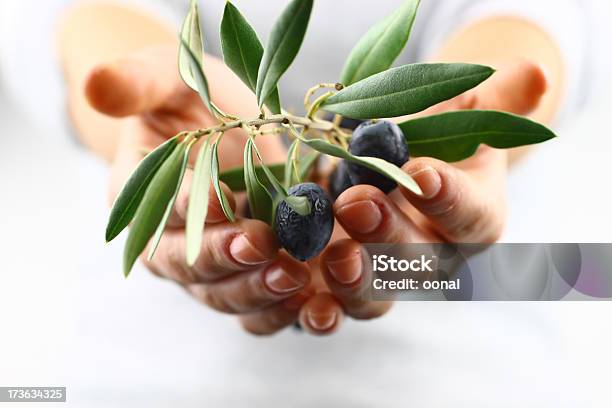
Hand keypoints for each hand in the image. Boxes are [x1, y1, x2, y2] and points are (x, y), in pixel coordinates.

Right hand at [88, 45, 314, 331]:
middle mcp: (173, 242)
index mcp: (143, 200)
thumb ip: (138, 84)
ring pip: (226, 293)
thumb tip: (96, 83)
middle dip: (226, 259)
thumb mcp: (166, 80)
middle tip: (263, 246)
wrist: (220, 127)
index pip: (159, 210)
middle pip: (190, 267)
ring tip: (294, 276)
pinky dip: (281, 307)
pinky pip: (259, 304)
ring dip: (257, 290)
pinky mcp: (251, 273)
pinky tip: (311, 298)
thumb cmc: (189, 102)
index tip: (220, 197)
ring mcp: (213, 264)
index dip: (187, 207)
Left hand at [294, 60, 547, 334]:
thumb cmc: (429, 140)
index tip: (422, 173)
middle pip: (419, 263)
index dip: (448, 198)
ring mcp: (388, 281)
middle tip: (357, 203)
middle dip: (389, 236)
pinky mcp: (344, 289)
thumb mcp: (456, 116)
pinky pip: (333, 308)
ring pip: (378, 297)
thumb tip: (532, 75)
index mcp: (472, 218)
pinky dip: (316, 307)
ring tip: (332, 256)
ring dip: (354, 280)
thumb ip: (488, 102)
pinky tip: (292, 288)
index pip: (470, 215)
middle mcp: (434, 260)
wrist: (388, 171)